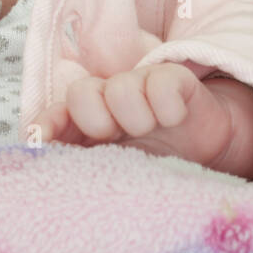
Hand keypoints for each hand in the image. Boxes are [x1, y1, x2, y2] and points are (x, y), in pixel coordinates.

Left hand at [32, 63, 232, 166]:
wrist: (207, 152)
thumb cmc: (156, 163)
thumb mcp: (118, 174)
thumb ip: (84, 172)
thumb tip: (50, 167)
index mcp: (88, 123)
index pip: (56, 115)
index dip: (49, 125)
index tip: (45, 142)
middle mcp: (108, 99)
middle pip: (81, 94)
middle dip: (96, 121)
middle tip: (118, 137)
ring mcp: (139, 85)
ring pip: (120, 89)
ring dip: (137, 118)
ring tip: (151, 130)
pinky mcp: (172, 78)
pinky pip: (160, 85)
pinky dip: (168, 109)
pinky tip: (175, 119)